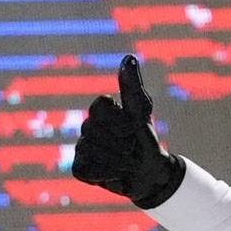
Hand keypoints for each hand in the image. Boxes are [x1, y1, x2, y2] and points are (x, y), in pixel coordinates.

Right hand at [72, 55, 184, 208]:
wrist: (151, 173)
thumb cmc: (146, 138)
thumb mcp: (141, 111)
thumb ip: (132, 86)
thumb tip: (129, 57)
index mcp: (101, 110)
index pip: (99, 106)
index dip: (119, 120)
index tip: (133, 127)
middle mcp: (88, 126)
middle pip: (94, 130)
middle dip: (121, 142)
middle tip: (131, 146)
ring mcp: (82, 147)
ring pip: (92, 151)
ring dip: (117, 159)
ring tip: (126, 160)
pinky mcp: (80, 168)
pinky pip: (88, 169)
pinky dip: (108, 173)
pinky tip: (114, 172)